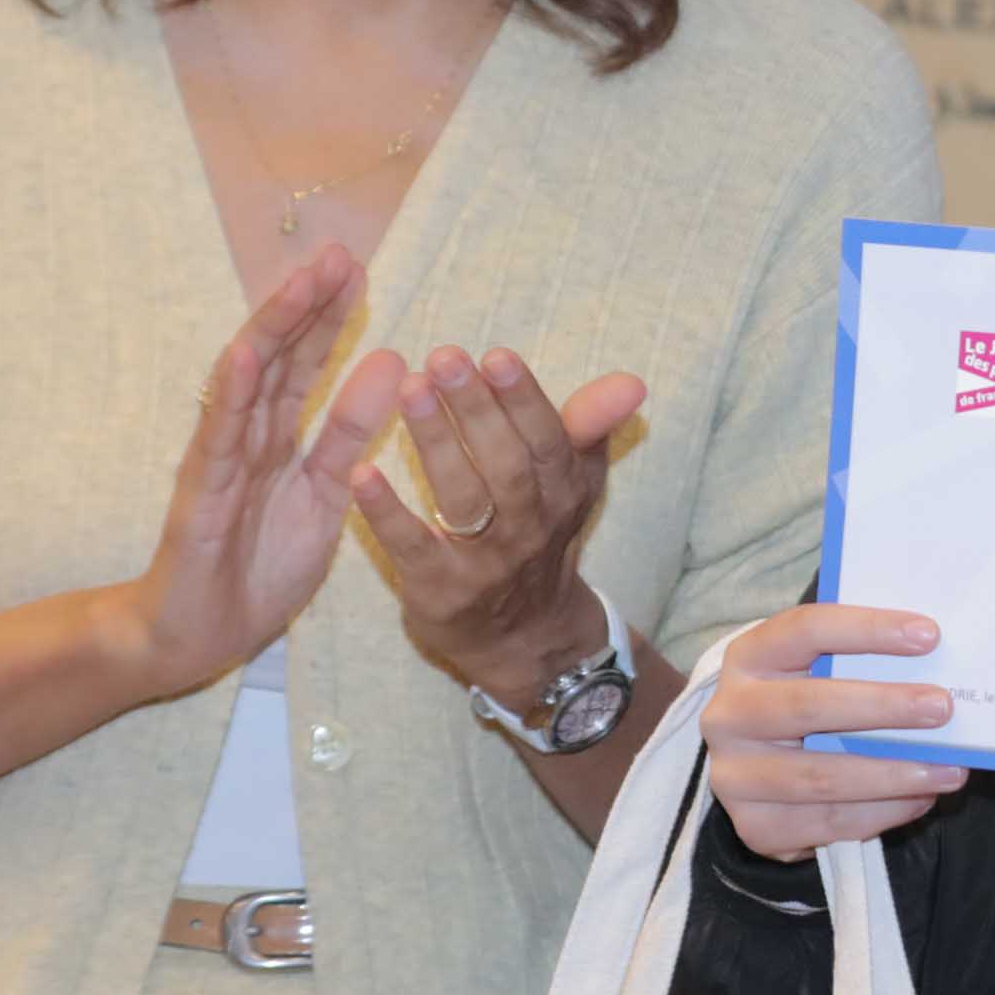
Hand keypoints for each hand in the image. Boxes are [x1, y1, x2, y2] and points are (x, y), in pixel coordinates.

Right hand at [116, 248, 411, 700]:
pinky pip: (218, 438)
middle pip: (278, 359)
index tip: (359, 270)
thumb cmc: (259, 566)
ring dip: (273, 331)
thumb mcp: (326, 494)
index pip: (305, 365)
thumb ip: (350, 432)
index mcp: (277, 438)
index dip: (330, 318)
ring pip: (247, 384)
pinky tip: (244, 356)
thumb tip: (389, 361)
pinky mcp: (202, 494)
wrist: (200, 636)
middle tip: (339, 253)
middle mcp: (246, 436)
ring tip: (300, 283)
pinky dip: (231, 395)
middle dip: (305, 305)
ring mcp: (220, 460)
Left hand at [353, 347, 648, 706]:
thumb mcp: (574, 481)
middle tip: (443, 357)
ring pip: (463, 499)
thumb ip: (590, 425)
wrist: (526, 639)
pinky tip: (362, 472)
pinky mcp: (440, 591)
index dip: (523, 399)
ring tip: (411, 390)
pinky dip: (387, 512)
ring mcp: (485, 564)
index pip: (547, 440)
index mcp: (563, 492)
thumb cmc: (541, 534)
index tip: (496, 355)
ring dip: (436, 442)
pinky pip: (413, 547)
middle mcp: (530, 528)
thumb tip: (632, 382)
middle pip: (505, 464)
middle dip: (475, 409)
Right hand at [704, 605, 966, 858]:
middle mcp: (729, 715)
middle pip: (808, 707)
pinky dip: (883, 811)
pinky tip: (921, 798)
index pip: (804, 630)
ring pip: (820, 777)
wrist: (760, 769)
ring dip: (893, 773)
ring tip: (949, 769)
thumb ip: (864, 662)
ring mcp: (735, 777)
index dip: (866, 629)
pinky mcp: (756, 827)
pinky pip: (828, 822)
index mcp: (748, 658)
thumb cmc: (808, 703)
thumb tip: (942, 664)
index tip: (928, 636)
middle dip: (883, 707)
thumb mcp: (818, 671)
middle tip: (941, 707)